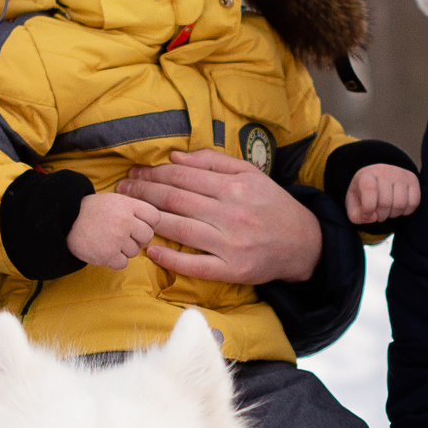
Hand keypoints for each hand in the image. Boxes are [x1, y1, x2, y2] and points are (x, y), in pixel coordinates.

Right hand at [67, 190, 161, 269]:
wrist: (65, 220)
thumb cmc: (92, 211)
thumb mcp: (114, 200)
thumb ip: (133, 208)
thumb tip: (152, 224)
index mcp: (127, 205)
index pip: (154, 217)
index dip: (149, 224)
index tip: (138, 226)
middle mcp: (125, 221)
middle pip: (147, 236)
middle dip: (138, 239)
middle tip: (124, 237)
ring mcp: (117, 238)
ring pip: (135, 252)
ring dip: (124, 250)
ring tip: (109, 242)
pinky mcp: (108, 254)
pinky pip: (123, 263)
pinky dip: (115, 261)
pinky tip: (105, 252)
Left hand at [114, 148, 321, 284]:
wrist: (305, 243)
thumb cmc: (272, 205)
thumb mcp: (250, 173)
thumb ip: (213, 162)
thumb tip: (175, 157)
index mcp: (234, 187)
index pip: (183, 178)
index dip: (153, 174)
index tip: (134, 173)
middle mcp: (231, 214)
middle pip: (176, 201)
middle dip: (143, 194)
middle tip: (122, 191)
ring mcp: (231, 243)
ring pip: (180, 229)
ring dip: (150, 222)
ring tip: (129, 216)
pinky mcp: (232, 269)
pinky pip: (195, 265)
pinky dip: (171, 259)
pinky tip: (151, 251)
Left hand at [346, 164, 420, 225]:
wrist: (377, 175)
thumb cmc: (363, 193)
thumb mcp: (353, 204)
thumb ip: (357, 216)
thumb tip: (374, 217)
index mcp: (366, 174)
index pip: (369, 190)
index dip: (368, 209)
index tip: (367, 212)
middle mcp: (384, 171)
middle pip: (385, 203)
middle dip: (380, 216)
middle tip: (377, 213)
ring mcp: (401, 174)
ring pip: (400, 204)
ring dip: (393, 215)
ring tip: (387, 211)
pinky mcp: (413, 180)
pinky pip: (413, 203)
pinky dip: (405, 211)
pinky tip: (397, 207)